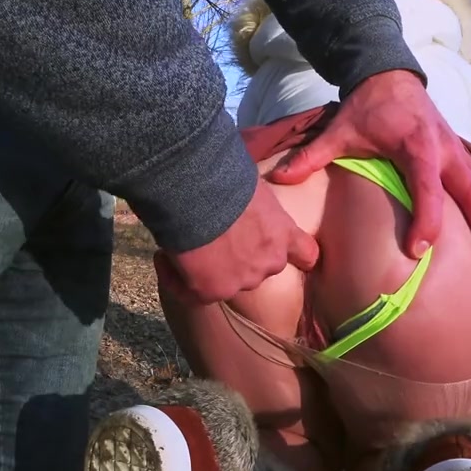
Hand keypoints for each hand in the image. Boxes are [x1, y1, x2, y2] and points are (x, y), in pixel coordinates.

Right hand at [155, 180, 319, 303]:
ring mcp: (240, 281)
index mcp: (282, 234)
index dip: (297, 257)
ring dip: (205, 268)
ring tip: (183, 244)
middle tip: (210, 237)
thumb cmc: (225, 178)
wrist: (199, 192)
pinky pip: (189, 292)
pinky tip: (164, 256)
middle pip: (256, 269)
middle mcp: (268, 263)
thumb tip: (240, 203)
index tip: (289, 254)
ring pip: (222, 283)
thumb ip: (256, 207)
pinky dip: (175, 276)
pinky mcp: (210, 291)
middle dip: (236, 258)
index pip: (306, 255)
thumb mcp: (254, 190)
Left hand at [266, 69, 470, 266]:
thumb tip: (278, 179)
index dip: (425, 218)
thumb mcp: (339, 129)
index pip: (425, 187)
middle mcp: (444, 149)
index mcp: (416, 145)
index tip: (419, 251)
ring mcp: (457, 150)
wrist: (389, 74)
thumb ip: (312, 156)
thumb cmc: (365, 107)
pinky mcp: (461, 153)